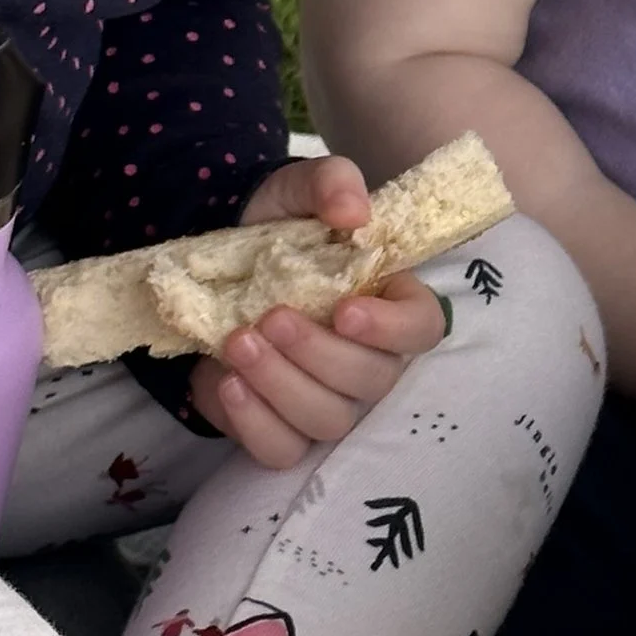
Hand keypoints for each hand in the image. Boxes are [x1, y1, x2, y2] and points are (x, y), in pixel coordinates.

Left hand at [186, 155, 446, 468]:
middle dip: (319, 355)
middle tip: (271, 319)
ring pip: (327, 421)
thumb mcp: (298, 189)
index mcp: (387, 303)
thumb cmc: (276, 229)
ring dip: (282, 386)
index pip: (422, 330)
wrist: (212, 263)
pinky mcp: (279, 426)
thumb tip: (354, 212)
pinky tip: (226, 384)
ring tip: (237, 344)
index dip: (393, 329)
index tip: (347, 310)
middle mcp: (367, 359)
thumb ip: (332, 184)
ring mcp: (326, 399)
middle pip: (372, 382)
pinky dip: (254, 424)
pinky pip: (281, 450)